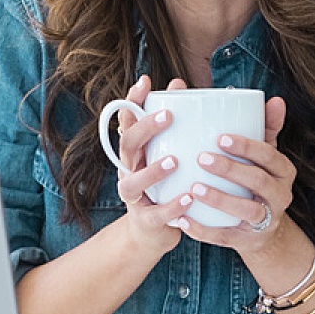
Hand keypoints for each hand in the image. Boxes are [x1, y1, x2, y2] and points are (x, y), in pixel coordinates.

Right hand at [112, 74, 193, 257]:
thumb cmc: (164, 184)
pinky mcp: (146, 220)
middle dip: (145, 128)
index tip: (145, 82)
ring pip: (133, 181)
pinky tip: (188, 198)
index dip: (132, 101)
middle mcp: (128, 170)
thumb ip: (173, 123)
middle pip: (127, 145)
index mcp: (135, 152)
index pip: (127, 121)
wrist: (152, 232)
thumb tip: (180, 85)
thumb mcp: (166, 152)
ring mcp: (134, 197)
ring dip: (153, 170)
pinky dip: (172, 206)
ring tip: (175, 161)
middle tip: (169, 116)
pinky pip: (156, 213)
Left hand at [179, 95, 295, 252]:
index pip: (270, 156)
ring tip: (193, 188)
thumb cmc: (258, 181)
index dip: (247, 147)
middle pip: (259, 181)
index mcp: (283, 171)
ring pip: (247, 211)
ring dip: (219, 199)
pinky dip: (204, 230)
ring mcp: (266, 221)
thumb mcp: (266, 157)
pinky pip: (226, 238)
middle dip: (231, 169)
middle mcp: (280, 196)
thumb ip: (266, 128)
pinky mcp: (247, 241)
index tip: (220, 137)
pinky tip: (183, 220)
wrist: (264, 231)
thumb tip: (275, 99)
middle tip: (201, 158)